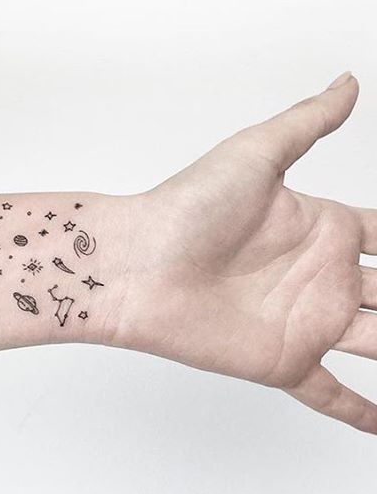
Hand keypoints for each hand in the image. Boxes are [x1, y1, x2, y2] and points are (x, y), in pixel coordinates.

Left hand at [109, 72, 376, 432]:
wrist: (138, 264)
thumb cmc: (186, 208)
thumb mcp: (256, 155)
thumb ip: (307, 124)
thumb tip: (348, 82)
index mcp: (326, 227)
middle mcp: (322, 276)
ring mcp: (307, 321)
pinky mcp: (283, 361)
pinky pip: (330, 393)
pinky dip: (359, 411)